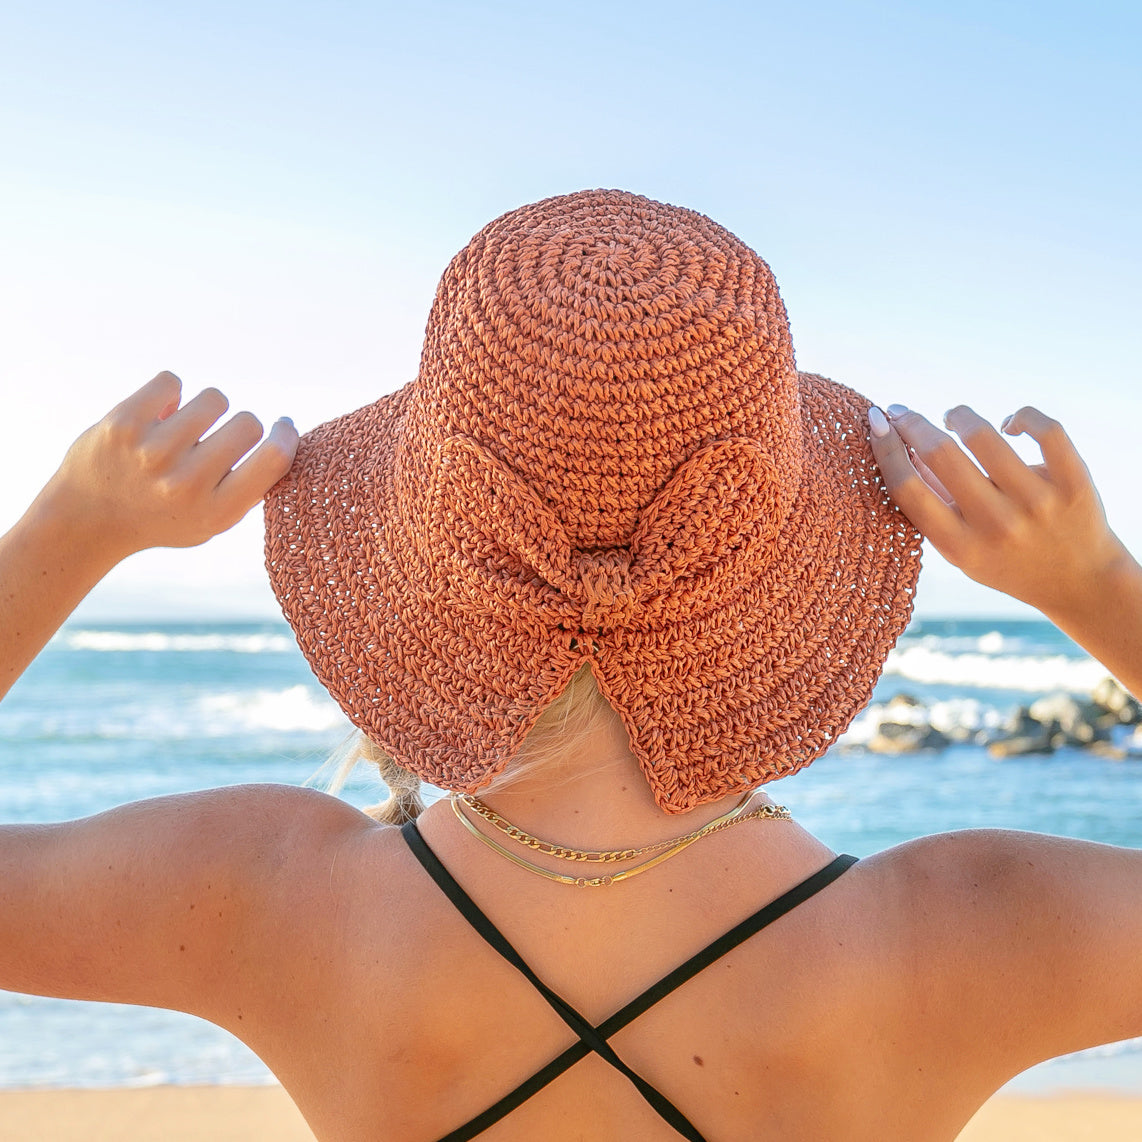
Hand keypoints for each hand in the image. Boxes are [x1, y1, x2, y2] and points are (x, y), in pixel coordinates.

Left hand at [42, 371, 297, 560]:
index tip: (282, 426)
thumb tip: (286, 436)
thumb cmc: (165, 516)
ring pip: (213, 398)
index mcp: (217, 511)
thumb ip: (250, 488)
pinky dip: (170, 393)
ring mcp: (153, 453)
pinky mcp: (123, 424)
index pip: (275, 457)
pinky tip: (159, 414)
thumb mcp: (214, 521)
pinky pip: (172, 381)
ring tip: (184, 429)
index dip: (286, 434)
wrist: (87, 520)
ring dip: (205, 409)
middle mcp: (186, 484)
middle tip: (216, 440)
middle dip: (239, 426)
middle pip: (247, 423)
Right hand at [867, 403, 1126, 618]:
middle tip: (901, 411)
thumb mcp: (960, 549)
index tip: (876, 421)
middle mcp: (998, 524)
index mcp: (961, 546)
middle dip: (913, 422)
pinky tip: (1008, 425)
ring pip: (985, 434)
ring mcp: (1038, 502)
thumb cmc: (1006, 561)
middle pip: (941, 455)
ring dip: (959, 415)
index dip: (886, 448)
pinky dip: (1020, 416)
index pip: (909, 489)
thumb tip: (900, 446)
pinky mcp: (1073, 482)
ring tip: (952, 417)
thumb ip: (931, 504)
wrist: (1080, 583)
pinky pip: (1046, 429)